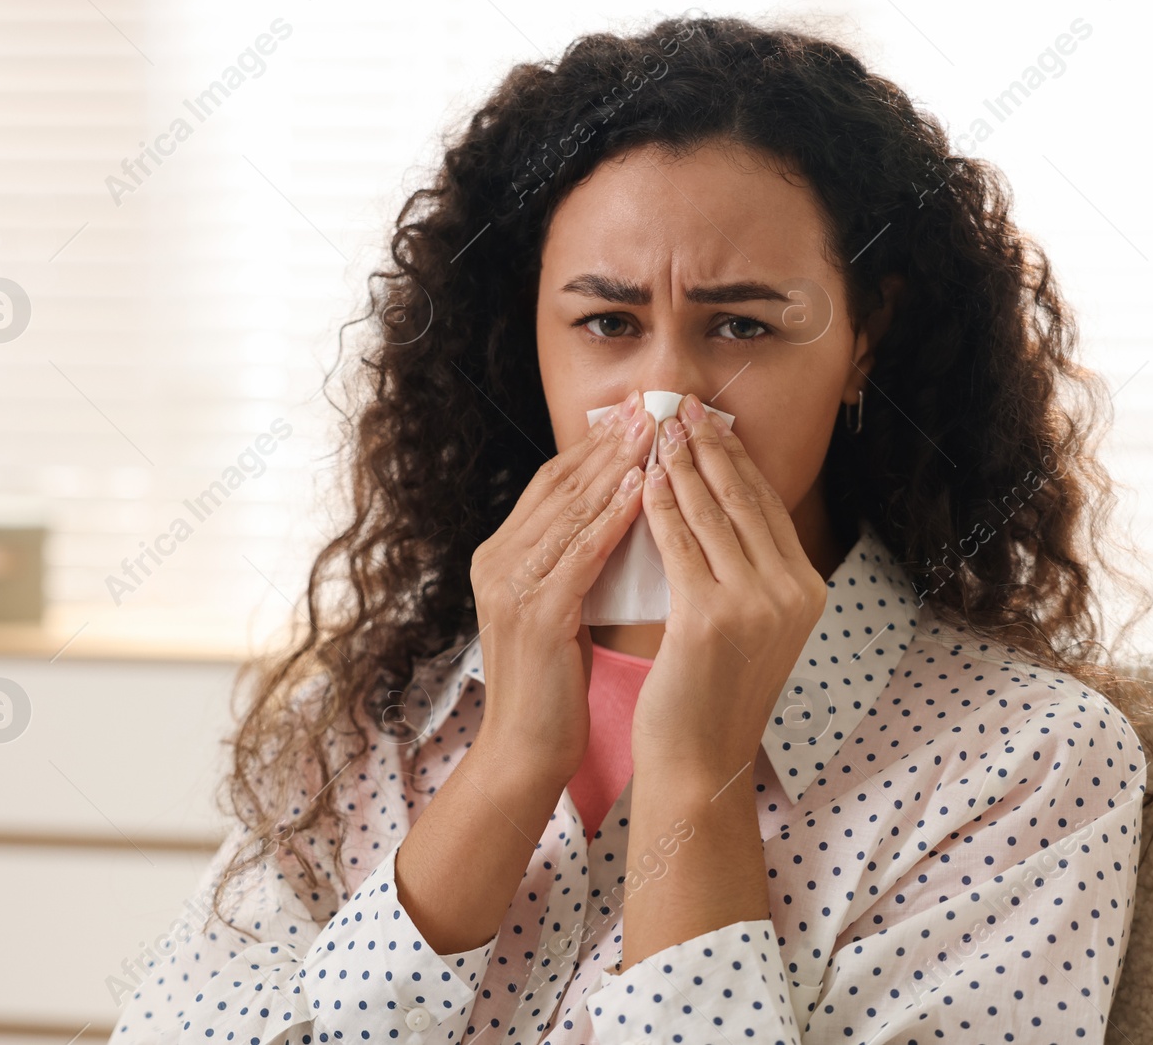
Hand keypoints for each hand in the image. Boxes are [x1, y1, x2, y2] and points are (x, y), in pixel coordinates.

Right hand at [469, 388, 655, 783]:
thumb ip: (575, 561)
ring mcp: (510, 585)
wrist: (525, 749)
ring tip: (655, 431)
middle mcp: (497, 561)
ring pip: (571, 509)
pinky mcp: (535, 612)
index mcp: (500, 556)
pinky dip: (614, 516)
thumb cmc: (553, 684)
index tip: (635, 413)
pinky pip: (581, 552)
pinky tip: (643, 489)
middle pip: (560, 484)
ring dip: (617, 465)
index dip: (594, 446)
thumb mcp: (559, 608)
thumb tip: (622, 514)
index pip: (551, 484)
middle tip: (650, 403)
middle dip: (609, 442)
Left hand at [632, 393, 827, 783]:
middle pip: (744, 498)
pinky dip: (659, 503)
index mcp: (806, 590)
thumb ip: (745, 571)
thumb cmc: (710, 697)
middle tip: (679, 404)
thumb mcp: (748, 626)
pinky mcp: (712, 616)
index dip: (734, 458)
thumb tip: (719, 507)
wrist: (699, 763)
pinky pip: (679, 543)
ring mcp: (757, 603)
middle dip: (708, 445)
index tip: (707, 420)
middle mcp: (792, 591)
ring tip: (656, 426)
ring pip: (711, 512)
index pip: (765, 505)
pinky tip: (642, 476)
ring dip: (680, 461)